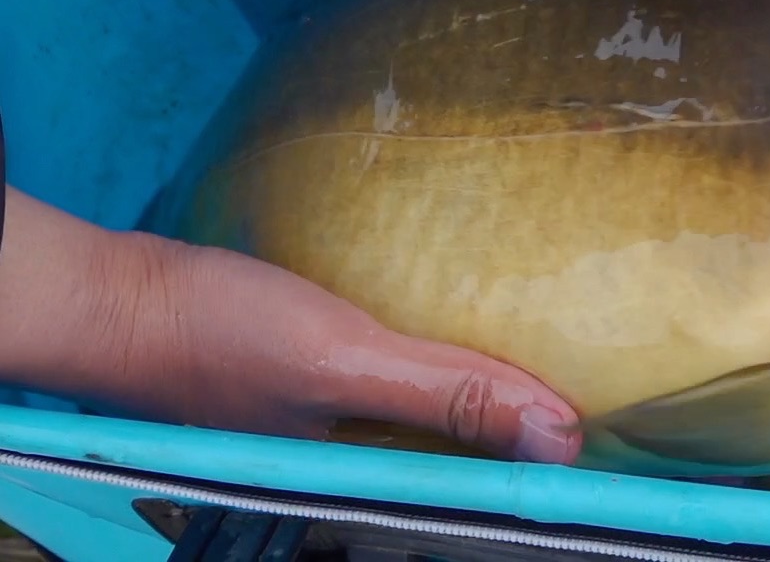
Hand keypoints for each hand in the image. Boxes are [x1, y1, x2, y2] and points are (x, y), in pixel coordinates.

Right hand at [0, 185, 578, 462]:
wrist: (126, 297)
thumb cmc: (224, 333)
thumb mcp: (344, 360)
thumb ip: (446, 395)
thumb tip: (559, 432)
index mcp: (370, 490)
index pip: (485, 494)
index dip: (550, 472)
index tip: (619, 436)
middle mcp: (363, 475)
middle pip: (472, 468)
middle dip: (537, 440)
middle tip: (610, 392)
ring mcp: (347, 436)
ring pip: (445, 433)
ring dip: (498, 405)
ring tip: (568, 367)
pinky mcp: (336, 394)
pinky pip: (414, 396)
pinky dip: (452, 377)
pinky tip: (485, 341)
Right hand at [0, 187, 769, 485]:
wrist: (126, 311)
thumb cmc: (217, 344)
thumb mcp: (337, 363)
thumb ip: (447, 397)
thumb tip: (562, 440)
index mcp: (424, 492)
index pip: (574, 510)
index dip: (678, 505)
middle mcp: (441, 476)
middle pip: (591, 484)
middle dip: (707, 469)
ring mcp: (433, 438)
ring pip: (563, 447)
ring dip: (659, 434)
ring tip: (764, 412)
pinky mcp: (418, 397)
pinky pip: (515, 405)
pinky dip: (577, 399)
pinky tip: (624, 369)